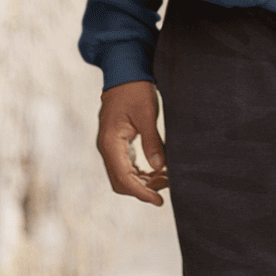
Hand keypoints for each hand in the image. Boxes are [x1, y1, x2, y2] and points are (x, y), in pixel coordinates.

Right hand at [96, 80, 167, 205]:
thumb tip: (160, 167)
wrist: (124, 74)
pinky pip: (127, 166)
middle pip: (122, 182)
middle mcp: (107, 148)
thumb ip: (153, 142)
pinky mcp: (118, 144)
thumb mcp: (146, 115)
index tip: (159, 201)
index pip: (124, 178)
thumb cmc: (134, 91)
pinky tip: (159, 169)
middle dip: (144, 188)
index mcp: (111, 143)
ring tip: (167, 176)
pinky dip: (142, 172)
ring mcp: (111, 147)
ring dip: (144, 181)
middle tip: (168, 184)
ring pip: (125, 176)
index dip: (142, 193)